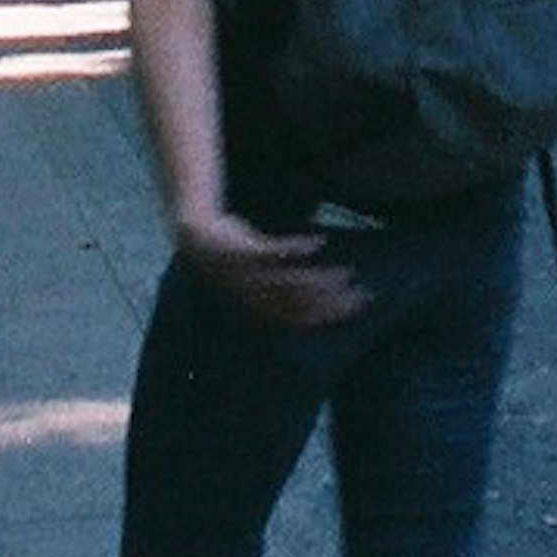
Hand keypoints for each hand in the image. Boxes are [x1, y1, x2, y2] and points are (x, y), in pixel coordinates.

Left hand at [177, 212, 364, 331]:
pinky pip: (273, 252)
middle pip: (297, 305)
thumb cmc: (233, 258)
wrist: (196, 236)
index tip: (356, 308)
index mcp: (258, 307)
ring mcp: (247, 275)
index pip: (299, 319)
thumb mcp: (257, 277)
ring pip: (288, 283)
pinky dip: (298, 250)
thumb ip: (283, 287)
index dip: (327, 316)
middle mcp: (254, 296)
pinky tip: (320, 243)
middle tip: (360, 295)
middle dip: (330, 302)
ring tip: (346, 273)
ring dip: (320, 280)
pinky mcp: (242, 250)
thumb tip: (316, 292)